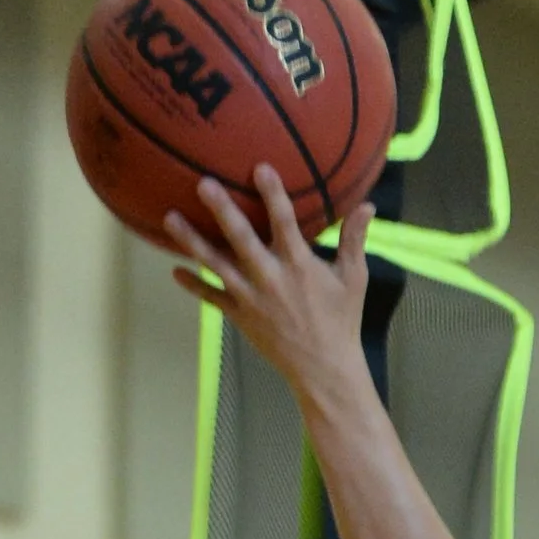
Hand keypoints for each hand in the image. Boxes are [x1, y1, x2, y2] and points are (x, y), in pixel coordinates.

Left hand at [167, 168, 370, 408]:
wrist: (324, 371)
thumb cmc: (341, 321)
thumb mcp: (354, 279)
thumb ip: (354, 240)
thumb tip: (368, 205)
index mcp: (299, 265)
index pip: (285, 222)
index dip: (273, 194)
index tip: (260, 167)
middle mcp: (270, 279)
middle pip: (242, 239)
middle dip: (223, 211)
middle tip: (203, 184)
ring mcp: (251, 299)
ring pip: (217, 265)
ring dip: (192, 241)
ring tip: (170, 217)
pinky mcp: (240, 317)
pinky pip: (212, 298)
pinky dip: (193, 286)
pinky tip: (174, 271)